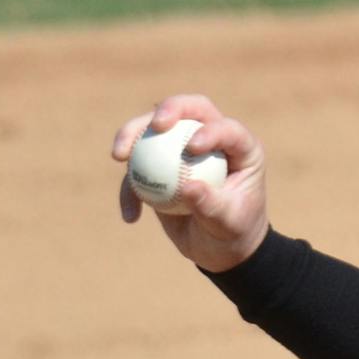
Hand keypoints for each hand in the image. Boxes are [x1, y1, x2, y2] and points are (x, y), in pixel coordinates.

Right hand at [110, 94, 268, 272]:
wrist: (220, 249)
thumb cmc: (234, 232)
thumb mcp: (229, 223)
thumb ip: (212, 205)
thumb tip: (189, 187)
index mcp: (240, 148)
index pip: (226, 128)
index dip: (210, 130)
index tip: (193, 147)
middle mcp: (211, 139)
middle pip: (189, 111)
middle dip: (169, 108)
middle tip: (156, 125)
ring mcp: (182, 147)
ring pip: (154, 129)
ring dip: (131, 135)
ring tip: (118, 156)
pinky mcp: (160, 165)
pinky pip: (139, 167)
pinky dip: (130, 189)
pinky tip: (131, 214)